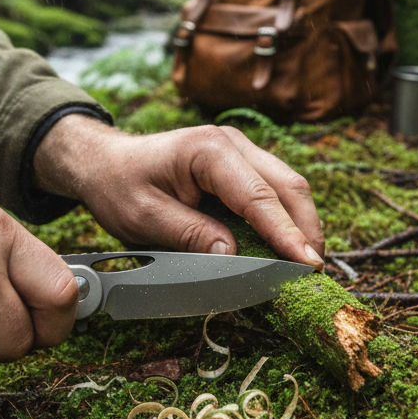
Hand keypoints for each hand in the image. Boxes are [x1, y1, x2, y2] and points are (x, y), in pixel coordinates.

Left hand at [32, 117, 324, 265]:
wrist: (103, 162)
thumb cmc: (118, 185)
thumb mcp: (143, 217)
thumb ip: (188, 235)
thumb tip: (233, 254)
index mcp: (208, 150)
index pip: (259, 196)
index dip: (286, 233)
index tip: (307, 265)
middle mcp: (232, 144)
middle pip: (288, 187)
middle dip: (306, 231)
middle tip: (314, 274)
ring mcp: (241, 152)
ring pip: (288, 188)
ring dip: (301, 226)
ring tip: (306, 267)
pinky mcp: (242, 167)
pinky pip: (275, 192)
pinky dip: (286, 221)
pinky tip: (288, 250)